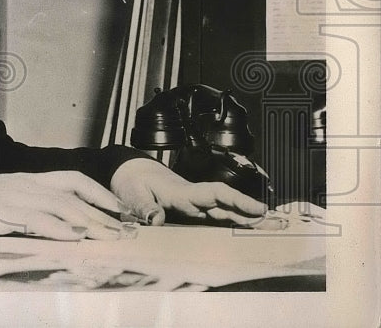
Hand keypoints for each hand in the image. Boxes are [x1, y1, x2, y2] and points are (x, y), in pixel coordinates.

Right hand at [0, 171, 128, 240]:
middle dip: (102, 212)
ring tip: (109, 237)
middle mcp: (23, 184)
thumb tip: (55, 225)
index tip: (119, 209)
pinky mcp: (0, 213)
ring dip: (89, 222)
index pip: (70, 179)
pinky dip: (58, 230)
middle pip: (72, 194)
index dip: (98, 193)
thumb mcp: (0, 202)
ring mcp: (11, 197)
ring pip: (61, 206)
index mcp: (25, 180)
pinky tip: (75, 239)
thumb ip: (26, 209)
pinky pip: (36, 220)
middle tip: (125, 229)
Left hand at [109, 157, 267, 226]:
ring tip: (269, 229)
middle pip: (225, 203)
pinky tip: (245, 232)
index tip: (257, 208)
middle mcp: (192, 198)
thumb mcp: (132, 193)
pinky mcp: (190, 212)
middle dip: (249, 211)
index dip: (236, 200)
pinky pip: (214, 218)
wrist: (129, 173)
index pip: (213, 194)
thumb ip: (143, 207)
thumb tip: (156, 220)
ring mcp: (193, 205)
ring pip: (223, 212)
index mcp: (181, 192)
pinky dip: (230, 223)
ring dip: (244, 219)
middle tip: (276, 223)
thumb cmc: (131, 182)